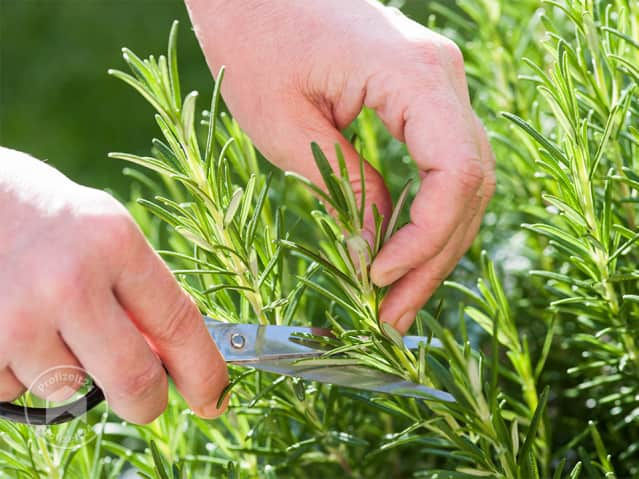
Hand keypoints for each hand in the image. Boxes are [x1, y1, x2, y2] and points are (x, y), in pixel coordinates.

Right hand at [0, 148, 227, 422]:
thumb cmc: (47, 218)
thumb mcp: (105, 233)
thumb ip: (138, 291)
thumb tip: (171, 357)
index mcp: (115, 243)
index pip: (179, 324)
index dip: (204, 372)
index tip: (214, 399)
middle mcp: (70, 282)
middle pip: (134, 379)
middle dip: (147, 403)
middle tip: (146, 400)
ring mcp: (18, 316)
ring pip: (68, 388)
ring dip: (70, 370)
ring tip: (47, 321)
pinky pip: (15, 389)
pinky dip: (21, 370)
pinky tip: (11, 325)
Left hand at [186, 0, 494, 332]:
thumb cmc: (252, 37)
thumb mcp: (285, 126)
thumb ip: (343, 186)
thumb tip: (374, 249)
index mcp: (414, 75)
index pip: (457, 174)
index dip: (425, 238)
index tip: (378, 277)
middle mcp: (442, 75)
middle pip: (469, 186)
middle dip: (432, 258)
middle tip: (393, 316)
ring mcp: (437, 82)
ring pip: (461, 180)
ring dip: (432, 243)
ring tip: (395, 298)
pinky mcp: (420, 93)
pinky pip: (440, 164)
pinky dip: (424, 213)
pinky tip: (398, 250)